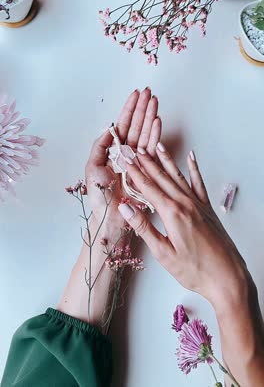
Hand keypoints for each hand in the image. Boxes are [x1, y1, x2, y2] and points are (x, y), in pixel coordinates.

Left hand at [85, 88, 161, 237]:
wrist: (110, 217)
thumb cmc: (99, 196)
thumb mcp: (92, 167)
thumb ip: (99, 146)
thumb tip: (108, 128)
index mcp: (113, 151)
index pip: (122, 125)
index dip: (129, 109)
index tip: (135, 95)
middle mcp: (127, 153)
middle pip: (135, 126)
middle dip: (142, 108)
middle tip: (149, 92)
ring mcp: (138, 161)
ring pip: (144, 133)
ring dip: (150, 117)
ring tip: (155, 102)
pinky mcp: (148, 170)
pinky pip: (152, 149)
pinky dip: (155, 135)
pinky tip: (158, 122)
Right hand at [118, 143, 249, 308]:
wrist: (227, 276)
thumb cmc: (195, 270)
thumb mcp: (163, 253)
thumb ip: (144, 227)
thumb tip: (125, 208)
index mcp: (172, 213)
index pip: (148, 187)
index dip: (134, 172)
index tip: (124, 159)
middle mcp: (185, 203)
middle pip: (161, 177)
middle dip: (145, 162)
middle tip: (133, 149)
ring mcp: (198, 204)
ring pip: (178, 176)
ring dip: (165, 160)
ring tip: (156, 145)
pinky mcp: (207, 208)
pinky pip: (199, 183)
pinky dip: (194, 169)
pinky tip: (191, 157)